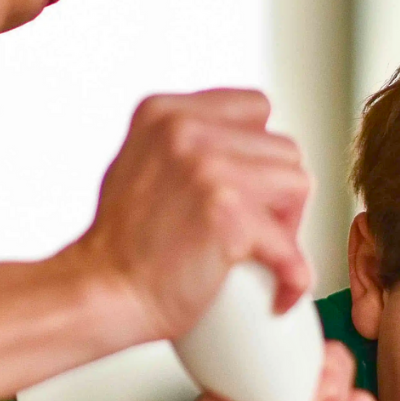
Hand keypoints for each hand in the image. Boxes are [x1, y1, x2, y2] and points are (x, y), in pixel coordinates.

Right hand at [69, 89, 314, 343]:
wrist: (102, 294)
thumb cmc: (121, 245)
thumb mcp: (141, 162)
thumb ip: (184, 142)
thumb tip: (241, 147)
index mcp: (166, 112)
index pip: (255, 107)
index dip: (261, 151)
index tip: (251, 186)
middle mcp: (186, 130)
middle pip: (283, 148)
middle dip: (279, 193)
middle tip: (257, 231)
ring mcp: (208, 170)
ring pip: (297, 184)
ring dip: (288, 225)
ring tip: (263, 254)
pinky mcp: (228, 216)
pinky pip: (291, 245)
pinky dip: (293, 276)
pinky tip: (281, 293)